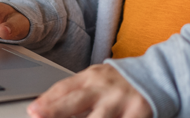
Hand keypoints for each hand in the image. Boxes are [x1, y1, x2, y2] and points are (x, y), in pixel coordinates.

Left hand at [27, 64, 151, 117]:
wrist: (156, 76)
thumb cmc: (118, 82)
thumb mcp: (96, 80)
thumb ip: (74, 92)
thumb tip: (45, 108)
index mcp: (91, 77)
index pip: (64, 88)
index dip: (47, 101)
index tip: (33, 110)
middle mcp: (104, 88)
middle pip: (76, 102)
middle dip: (56, 112)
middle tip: (38, 116)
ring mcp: (120, 102)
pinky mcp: (137, 114)